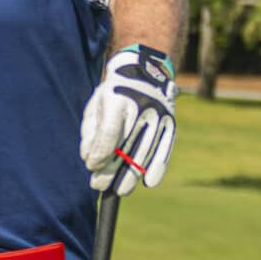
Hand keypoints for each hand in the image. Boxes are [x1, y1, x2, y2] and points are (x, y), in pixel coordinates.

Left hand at [79, 45, 175, 194]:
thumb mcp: (96, 106)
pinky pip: (166, 147)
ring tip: (120, 190)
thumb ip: (91, 133)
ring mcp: (159, 114)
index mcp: (116, 97)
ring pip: (145, 151)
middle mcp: (141, 105)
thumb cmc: (113, 93)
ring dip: (131, 175)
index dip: (100, 153)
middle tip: (99, 185)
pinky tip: (148, 183)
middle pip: (126, 146)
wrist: (144, 70)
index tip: (91, 167)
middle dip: (111, 171)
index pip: (109, 131)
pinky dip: (157, 167)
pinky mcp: (171, 121)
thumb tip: (89, 161)